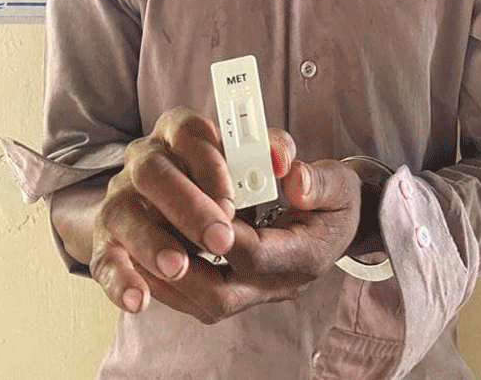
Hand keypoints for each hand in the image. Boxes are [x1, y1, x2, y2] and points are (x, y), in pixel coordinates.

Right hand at [88, 106, 294, 315]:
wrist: (186, 214)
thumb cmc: (233, 183)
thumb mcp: (260, 162)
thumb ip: (276, 153)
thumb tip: (285, 165)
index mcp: (180, 132)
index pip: (188, 132)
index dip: (209, 164)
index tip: (233, 198)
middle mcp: (145, 161)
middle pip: (152, 172)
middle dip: (187, 206)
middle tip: (220, 238)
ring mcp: (121, 200)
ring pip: (123, 213)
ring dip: (152, 242)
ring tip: (180, 265)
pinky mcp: (109, 242)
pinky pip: (105, 260)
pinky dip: (120, 280)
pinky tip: (138, 300)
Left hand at [137, 157, 361, 322]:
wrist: (341, 223)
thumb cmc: (336, 198)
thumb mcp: (338, 182)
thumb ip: (315, 180)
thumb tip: (290, 176)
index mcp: (306, 256)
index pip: (254, 255)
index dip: (222, 233)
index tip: (198, 204)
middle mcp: (279, 285)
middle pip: (220, 295)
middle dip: (182, 265)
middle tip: (153, 231)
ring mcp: (258, 295)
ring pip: (203, 303)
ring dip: (168, 277)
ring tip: (139, 244)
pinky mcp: (242, 293)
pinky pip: (197, 301)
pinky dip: (169, 281)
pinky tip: (147, 255)